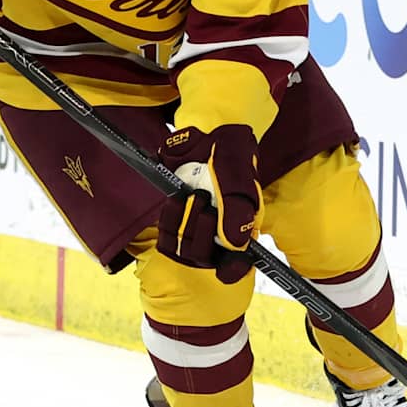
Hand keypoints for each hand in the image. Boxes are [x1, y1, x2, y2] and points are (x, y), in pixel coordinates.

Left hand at [156, 124, 260, 282]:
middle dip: (202, 230)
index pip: (236, 266)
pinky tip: (176, 201)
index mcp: (241, 232)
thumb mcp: (240, 180)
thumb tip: (235, 243)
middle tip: (205, 200)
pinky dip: (169, 219)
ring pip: (184, 249)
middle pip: (205, 257)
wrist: (210, 137)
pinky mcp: (175, 223)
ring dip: (184, 223)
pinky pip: (166, 238)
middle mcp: (219, 237)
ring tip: (192, 196)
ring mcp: (196, 231)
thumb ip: (238, 210)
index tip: (225, 268)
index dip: (231, 270)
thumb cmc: (232, 159)